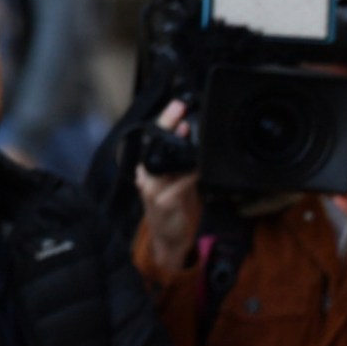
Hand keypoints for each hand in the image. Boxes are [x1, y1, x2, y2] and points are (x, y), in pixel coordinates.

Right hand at [136, 99, 201, 271]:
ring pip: (166, 161)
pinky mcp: (163, 201)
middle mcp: (146, 176)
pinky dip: (192, 174)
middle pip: (156, 145)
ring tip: (188, 130)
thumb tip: (190, 134)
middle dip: (168, 125)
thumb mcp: (179, 181)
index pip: (154, 140)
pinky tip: (200, 168)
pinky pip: (180, 183)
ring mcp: (152, 189)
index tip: (176, 105)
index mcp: (149, 169)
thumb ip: (182, 161)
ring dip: (180, 146)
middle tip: (180, 109)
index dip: (164, 121)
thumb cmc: (176, 208)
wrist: (170, 239)